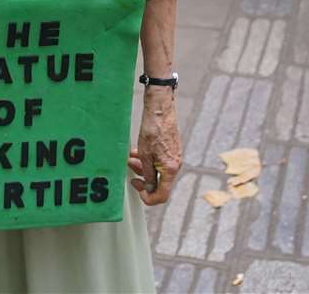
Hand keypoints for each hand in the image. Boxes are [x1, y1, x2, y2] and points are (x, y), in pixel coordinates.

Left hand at [128, 88, 181, 205]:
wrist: (160, 110)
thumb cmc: (153, 130)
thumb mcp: (145, 156)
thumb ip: (148, 175)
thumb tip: (149, 188)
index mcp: (170, 169)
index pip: (162, 195)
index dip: (149, 198)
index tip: (139, 192)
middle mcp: (175, 165)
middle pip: (160, 183)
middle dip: (144, 180)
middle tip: (132, 176)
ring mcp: (174, 158)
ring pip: (158, 171)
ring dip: (144, 169)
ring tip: (132, 160)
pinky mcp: (172, 150)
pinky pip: (160, 162)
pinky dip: (149, 161)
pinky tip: (139, 153)